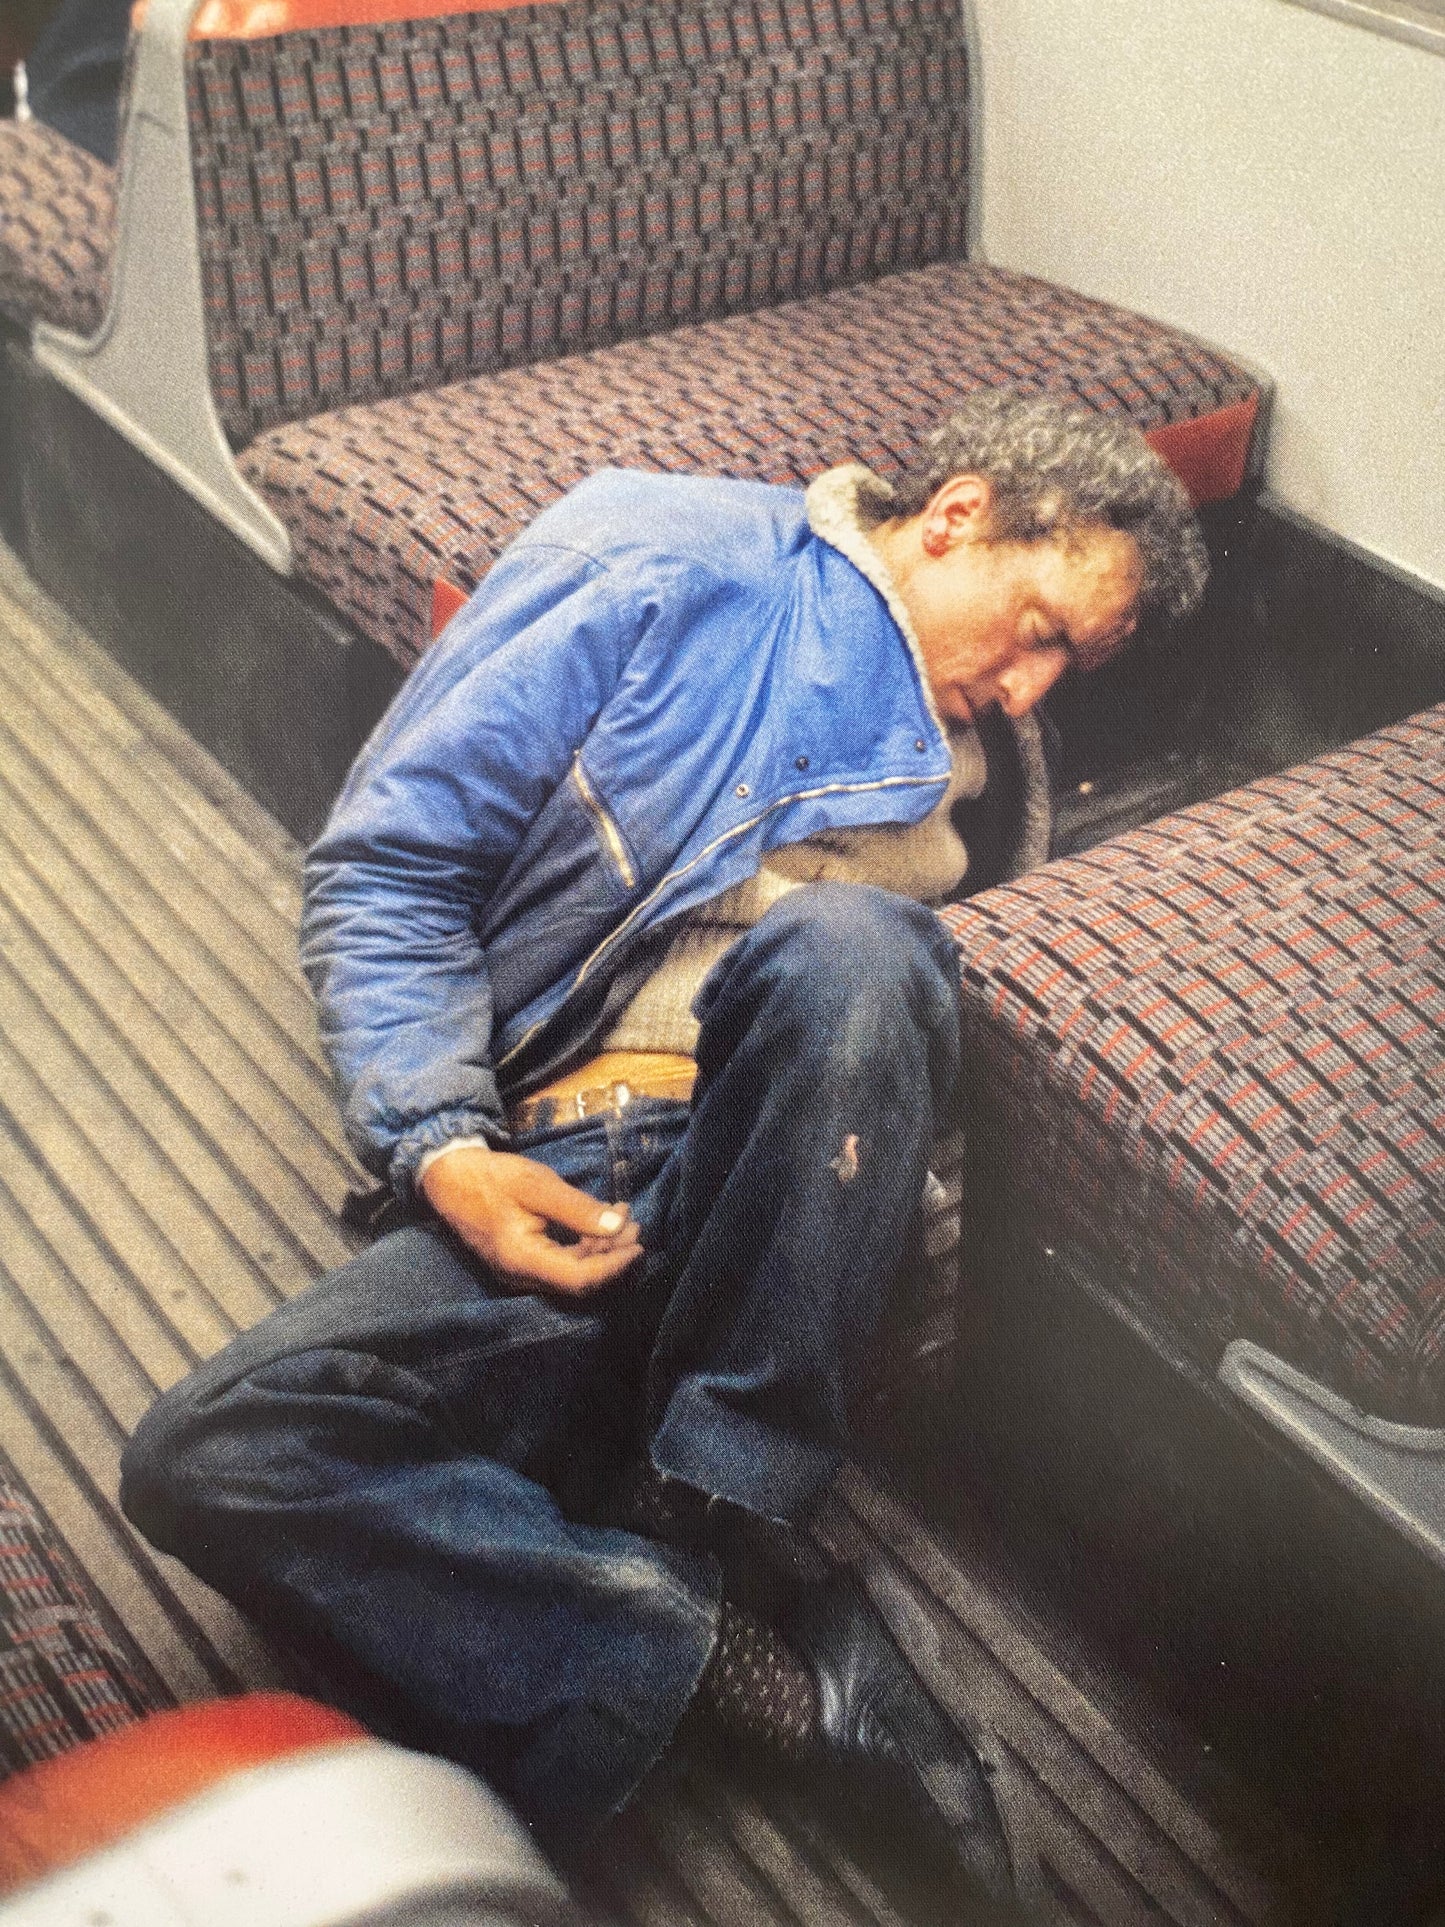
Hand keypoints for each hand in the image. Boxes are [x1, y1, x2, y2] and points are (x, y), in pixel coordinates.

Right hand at [420, 1145, 642, 1294]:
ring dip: (603, 1250)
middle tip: (635, 1223)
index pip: (580, 1280)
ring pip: (575, 1276)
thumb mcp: (536, 1185)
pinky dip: (587, 1248)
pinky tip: (600, 1223)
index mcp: (522, 1260)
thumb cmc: (492, 1178)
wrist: (450, 1179)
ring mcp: (522, 1275)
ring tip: (622, 1216)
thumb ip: (577, 1208)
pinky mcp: (525, 1265)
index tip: (639, 1244)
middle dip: (614, 1256)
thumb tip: (618, 1226)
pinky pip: (563, 1267)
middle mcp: (522, 1278)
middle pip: (581, 1283)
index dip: (615, 1267)